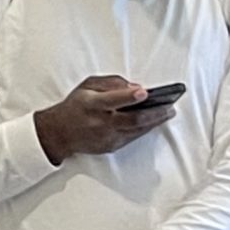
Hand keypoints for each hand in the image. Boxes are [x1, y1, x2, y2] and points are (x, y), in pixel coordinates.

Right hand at [32, 76, 171, 163]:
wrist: (60, 133)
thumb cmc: (76, 105)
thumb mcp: (87, 86)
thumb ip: (111, 83)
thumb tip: (135, 87)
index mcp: (92, 103)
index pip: (113, 100)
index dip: (129, 96)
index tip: (144, 92)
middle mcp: (100, 122)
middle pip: (133, 119)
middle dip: (154, 113)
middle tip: (170, 107)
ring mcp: (107, 137)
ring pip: (137, 130)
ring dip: (155, 121)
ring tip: (168, 112)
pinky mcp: (112, 146)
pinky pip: (133, 136)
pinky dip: (145, 128)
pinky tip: (154, 121)